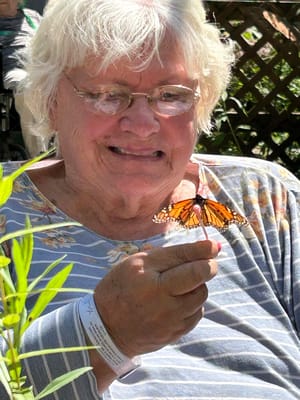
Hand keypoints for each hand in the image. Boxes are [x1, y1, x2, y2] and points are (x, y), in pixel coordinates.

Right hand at [93, 240, 218, 357]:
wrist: (107, 329)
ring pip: (202, 295)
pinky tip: (174, 300)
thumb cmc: (120, 288)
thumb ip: (173, 254)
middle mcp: (166, 304)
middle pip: (202, 280)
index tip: (214, 246)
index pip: (192, 266)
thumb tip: (209, 247)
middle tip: (192, 264)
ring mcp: (173, 322)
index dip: (206, 252)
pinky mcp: (177, 333)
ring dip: (196, 285)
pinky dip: (191, 302)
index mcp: (153, 283)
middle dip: (203, 267)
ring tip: (177, 284)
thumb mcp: (138, 262)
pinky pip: (196, 312)